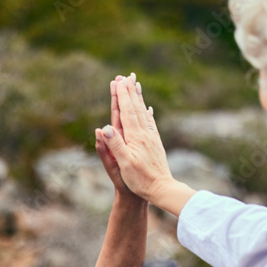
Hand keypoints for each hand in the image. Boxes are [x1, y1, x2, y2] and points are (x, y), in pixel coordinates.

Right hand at [99, 74, 177, 203]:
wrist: (162, 189)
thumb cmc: (140, 180)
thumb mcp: (124, 164)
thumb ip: (115, 145)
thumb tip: (104, 127)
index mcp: (135, 138)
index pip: (126, 112)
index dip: (122, 96)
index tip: (118, 81)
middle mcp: (144, 134)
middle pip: (136, 108)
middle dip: (130, 92)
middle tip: (127, 76)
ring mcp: (152, 138)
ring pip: (144, 113)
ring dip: (139, 98)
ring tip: (137, 85)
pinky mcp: (156, 144)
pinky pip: (151, 124)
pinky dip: (148, 114)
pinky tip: (148, 109)